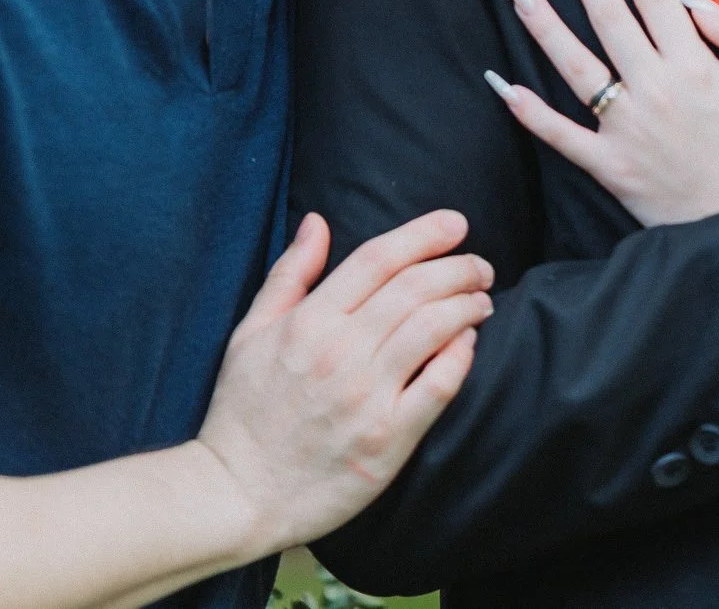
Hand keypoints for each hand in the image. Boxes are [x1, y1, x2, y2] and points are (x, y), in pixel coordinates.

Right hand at [194, 210, 490, 558]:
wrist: (237, 496)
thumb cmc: (243, 412)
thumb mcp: (250, 334)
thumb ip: (290, 274)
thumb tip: (317, 222)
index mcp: (308, 323)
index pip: (378, 259)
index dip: (424, 234)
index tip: (455, 223)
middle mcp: (339, 353)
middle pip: (415, 288)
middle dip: (458, 266)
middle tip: (480, 265)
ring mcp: (366, 397)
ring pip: (434, 328)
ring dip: (468, 304)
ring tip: (481, 298)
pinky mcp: (388, 439)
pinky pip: (439, 384)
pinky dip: (461, 355)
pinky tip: (468, 341)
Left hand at [493, 0, 718, 225]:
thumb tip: (692, 5)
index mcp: (695, 67)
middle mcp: (654, 90)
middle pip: (610, 18)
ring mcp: (625, 128)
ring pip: (577, 66)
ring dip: (545, 25)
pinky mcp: (608, 165)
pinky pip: (561, 135)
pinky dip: (530, 113)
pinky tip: (502, 85)